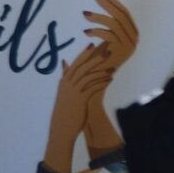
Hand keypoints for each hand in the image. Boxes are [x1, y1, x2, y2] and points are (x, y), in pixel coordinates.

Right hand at [40, 47, 103, 172]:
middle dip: (94, 57)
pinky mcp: (80, 99)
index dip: (83, 54)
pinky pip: (92, 87)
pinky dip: (101, 81)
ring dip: (101, 70)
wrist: (61, 127)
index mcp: (64, 82)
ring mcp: (73, 91)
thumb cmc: (64, 110)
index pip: (74, 64)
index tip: (91, 45)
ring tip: (112, 66)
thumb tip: (65, 63)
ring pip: (88, 76)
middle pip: (81, 67)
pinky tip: (110, 79)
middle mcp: (67, 84)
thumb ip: (66, 77)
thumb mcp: (63, 92)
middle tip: (105, 50)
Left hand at [82, 0, 138, 81]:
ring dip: (98, 17)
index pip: (124, 13)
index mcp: (132, 33)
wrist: (97, 78)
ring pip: (114, 24)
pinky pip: (109, 35)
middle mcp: (134, 38)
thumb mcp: (105, 38)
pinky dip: (97, 31)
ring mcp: (129, 45)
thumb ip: (108, 24)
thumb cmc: (98, 57)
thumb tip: (104, 0)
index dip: (114, 2)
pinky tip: (86, 32)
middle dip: (107, 3)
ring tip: (84, 15)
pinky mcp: (121, 52)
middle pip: (121, 15)